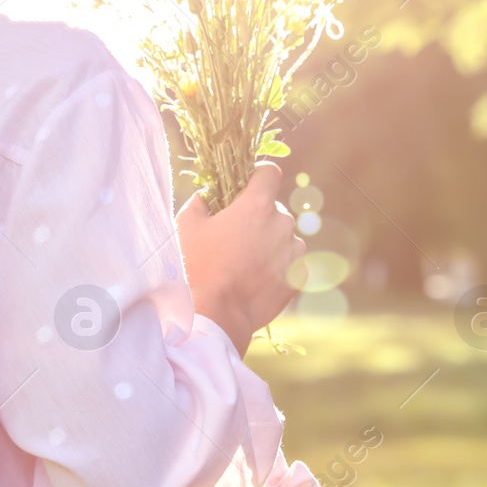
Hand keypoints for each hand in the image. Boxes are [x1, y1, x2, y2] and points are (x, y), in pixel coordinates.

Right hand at [178, 162, 304, 355]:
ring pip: (283, 236)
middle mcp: (282, 223)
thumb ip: (200, 202)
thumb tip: (206, 196)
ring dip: (269, 243)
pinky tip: (255, 279)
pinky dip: (277, 266)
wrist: (217, 314)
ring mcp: (294, 250)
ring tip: (245, 264)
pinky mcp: (299, 276)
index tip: (245, 188)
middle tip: (235, 238)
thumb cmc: (199, 266)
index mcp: (257, 204)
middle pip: (274, 209)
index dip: (257, 177)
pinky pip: (290, 262)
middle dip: (257, 218)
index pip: (269, 172)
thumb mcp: (188, 226)